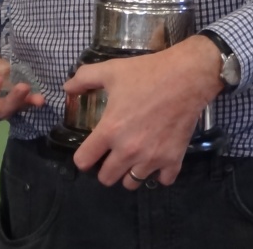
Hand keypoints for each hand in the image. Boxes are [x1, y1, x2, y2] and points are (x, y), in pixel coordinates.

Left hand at [64, 35, 222, 188]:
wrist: (186, 76)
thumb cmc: (146, 73)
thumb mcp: (111, 70)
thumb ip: (84, 78)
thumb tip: (66, 87)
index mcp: (110, 131)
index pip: (83, 161)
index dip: (83, 156)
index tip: (90, 149)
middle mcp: (128, 151)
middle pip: (106, 178)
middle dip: (105, 167)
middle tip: (112, 152)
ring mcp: (151, 158)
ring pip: (131, 183)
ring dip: (129, 172)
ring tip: (134, 156)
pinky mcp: (173, 160)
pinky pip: (161, 181)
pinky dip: (159, 173)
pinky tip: (157, 158)